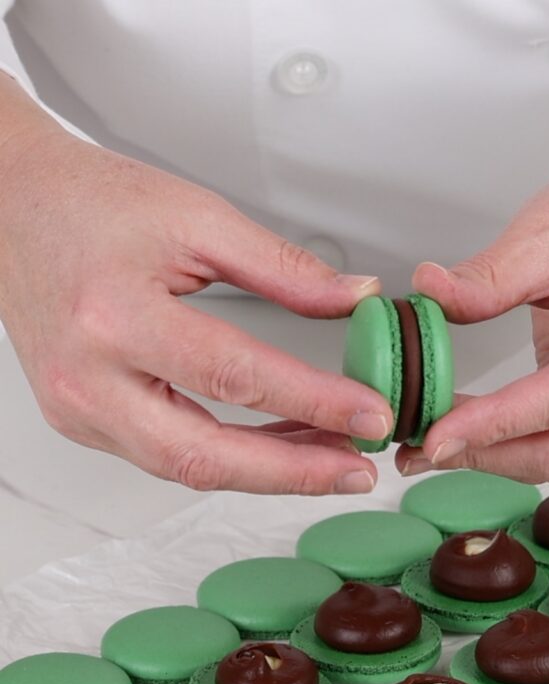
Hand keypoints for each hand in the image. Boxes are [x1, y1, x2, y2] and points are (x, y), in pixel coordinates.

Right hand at [0, 79, 390, 494]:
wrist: (13, 206)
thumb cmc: (91, 203)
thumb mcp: (197, 217)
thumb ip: (283, 268)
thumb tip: (355, 299)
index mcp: (113, 316)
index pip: (234, 377)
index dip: (313, 403)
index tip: (370, 416)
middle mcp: (86, 378)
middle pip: (204, 456)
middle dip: (292, 473)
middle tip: (357, 472)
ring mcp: (77, 409)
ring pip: (186, 469)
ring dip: (266, 472)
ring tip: (331, 459)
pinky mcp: (81, 421)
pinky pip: (166, 458)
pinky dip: (228, 460)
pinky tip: (276, 446)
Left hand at [396, 136, 548, 481]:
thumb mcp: (542, 235)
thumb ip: (486, 279)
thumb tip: (428, 296)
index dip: (496, 425)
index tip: (436, 435)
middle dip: (490, 455)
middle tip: (423, 448)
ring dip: (498, 457)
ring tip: (434, 444)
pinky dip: (515, 444)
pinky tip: (470, 435)